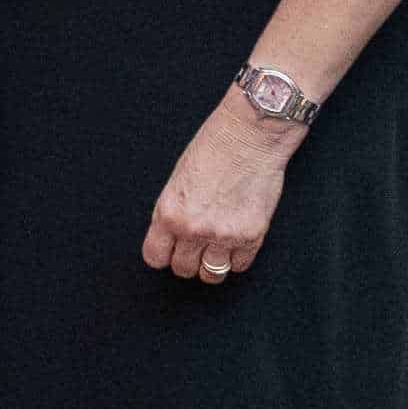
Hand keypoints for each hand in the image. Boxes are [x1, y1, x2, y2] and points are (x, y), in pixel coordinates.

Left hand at [144, 100, 295, 284]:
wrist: (249, 135)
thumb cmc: (213, 148)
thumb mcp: (178, 180)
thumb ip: (174, 212)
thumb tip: (173, 239)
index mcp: (169, 213)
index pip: (155, 257)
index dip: (164, 254)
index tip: (171, 250)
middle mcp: (193, 228)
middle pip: (183, 269)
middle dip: (188, 259)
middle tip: (197, 244)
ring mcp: (223, 235)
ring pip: (212, 274)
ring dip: (213, 263)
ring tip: (217, 246)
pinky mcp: (252, 235)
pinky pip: (239, 266)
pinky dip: (237, 257)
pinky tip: (237, 240)